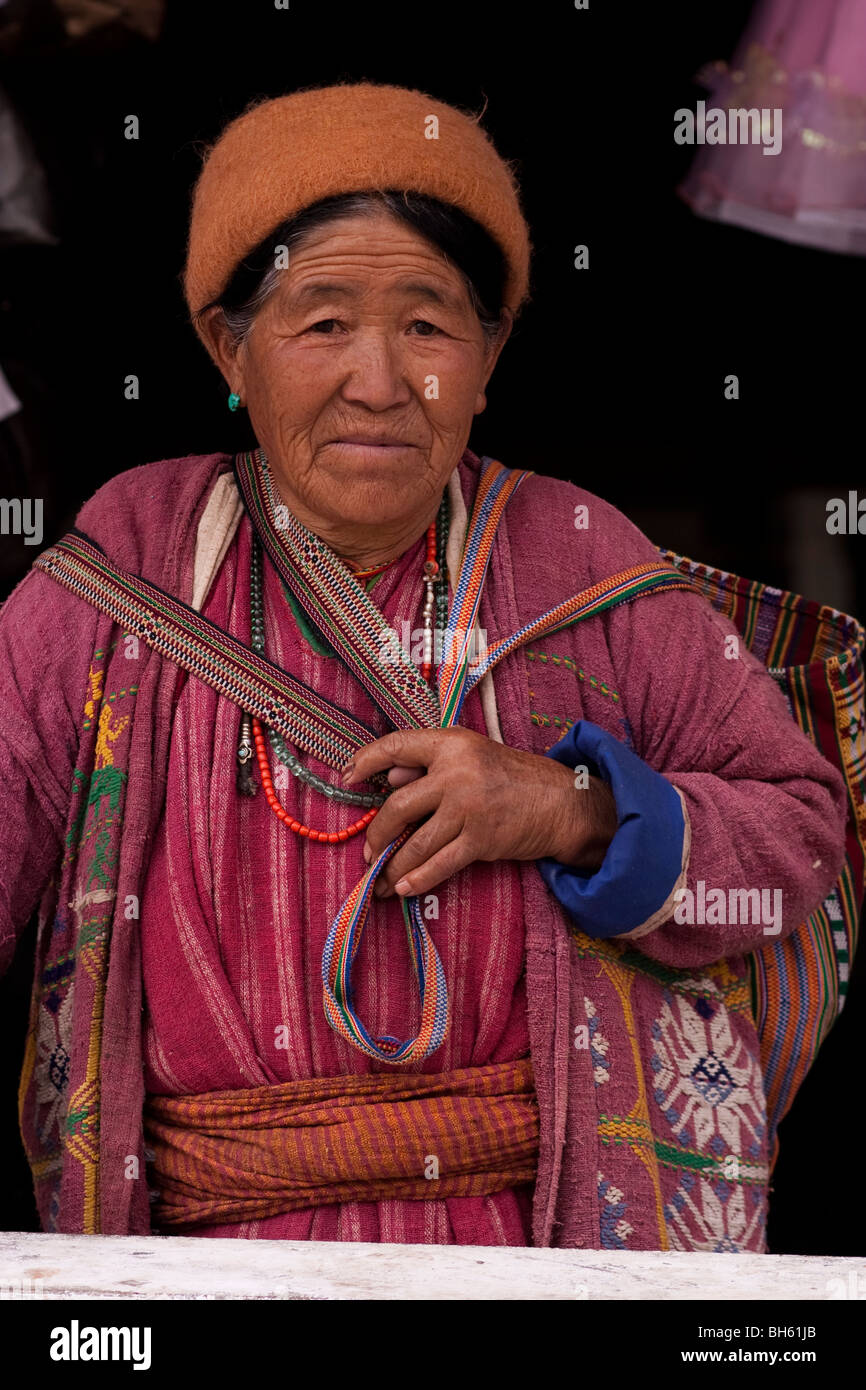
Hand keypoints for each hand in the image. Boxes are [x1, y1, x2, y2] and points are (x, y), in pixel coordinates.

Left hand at [342, 727, 617, 898]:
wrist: (563, 803)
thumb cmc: (513, 777)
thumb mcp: (473, 756)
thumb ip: (431, 764)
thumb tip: (387, 780)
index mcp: (452, 743)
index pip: (396, 746)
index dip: (365, 760)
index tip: (346, 776)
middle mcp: (457, 772)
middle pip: (398, 806)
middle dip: (377, 834)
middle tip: (369, 850)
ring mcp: (469, 807)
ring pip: (415, 843)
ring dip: (392, 864)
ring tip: (381, 878)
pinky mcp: (481, 839)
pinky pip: (439, 865)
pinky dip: (417, 880)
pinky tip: (403, 888)